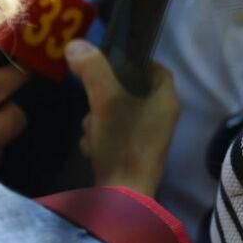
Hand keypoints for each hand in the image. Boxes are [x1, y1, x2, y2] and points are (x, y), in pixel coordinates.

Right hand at [65, 39, 179, 195]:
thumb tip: (75, 44)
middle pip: (130, 90)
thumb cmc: (122, 144)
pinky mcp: (132, 155)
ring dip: (97, 118)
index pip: (156, 69)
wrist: (122, 198)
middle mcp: (162, 117)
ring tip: (92, 132)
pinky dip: (99, 138)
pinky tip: (91, 149)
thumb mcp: (106, 102)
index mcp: (167, 100)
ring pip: (116, 113)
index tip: (109, 60)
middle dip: (105, 94)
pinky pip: (112, 134)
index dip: (134, 61)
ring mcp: (148, 138)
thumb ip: (93, 71)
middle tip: (92, 101)